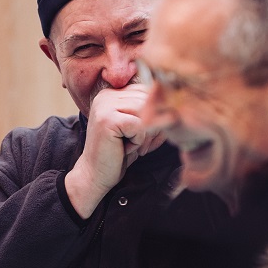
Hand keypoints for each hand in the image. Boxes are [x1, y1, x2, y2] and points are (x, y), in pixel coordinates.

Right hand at [64, 83, 165, 217]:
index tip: (143, 136)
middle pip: (148, 102)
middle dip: (151, 127)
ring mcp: (105, 106)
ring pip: (145, 113)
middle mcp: (106, 95)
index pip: (146, 92)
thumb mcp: (136, 128)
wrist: (95, 175)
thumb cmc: (118, 153)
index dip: (152, 115)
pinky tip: (124, 149)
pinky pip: (139, 126)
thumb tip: (172, 105)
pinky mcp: (107, 120)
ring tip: (131, 146)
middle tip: (140, 146)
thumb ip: (148, 111)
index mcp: (112, 93)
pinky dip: (138, 142)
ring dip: (144, 136)